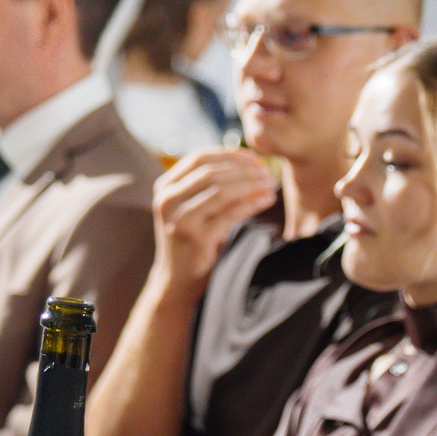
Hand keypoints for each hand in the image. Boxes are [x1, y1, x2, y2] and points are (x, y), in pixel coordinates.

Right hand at [153, 148, 277, 293]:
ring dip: (250, 185)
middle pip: (212, 172)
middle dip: (244, 170)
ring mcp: (181, 219)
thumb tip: (248, 162)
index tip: (255, 160)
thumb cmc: (192, 240)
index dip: (230, 155)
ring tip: (270, 185)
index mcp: (166, 187)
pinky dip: (252, 204)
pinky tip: (266, 200)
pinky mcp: (197, 238)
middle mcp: (168, 200)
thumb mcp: (192, 207)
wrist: (177, 280)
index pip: (200, 158)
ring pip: (222, 190)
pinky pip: (230, 214)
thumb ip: (208, 186)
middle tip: (267, 173)